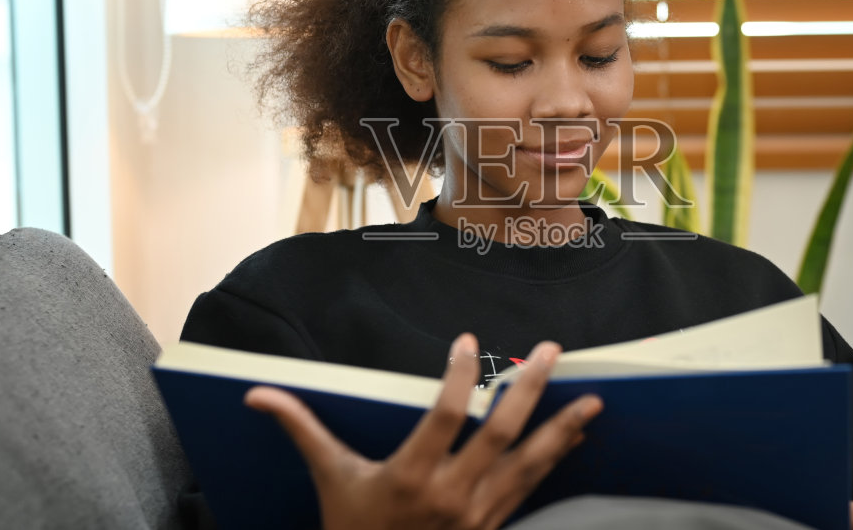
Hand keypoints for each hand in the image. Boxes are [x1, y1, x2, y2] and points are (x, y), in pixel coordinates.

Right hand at [245, 334, 602, 529]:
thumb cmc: (352, 528)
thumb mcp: (329, 478)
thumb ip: (302, 428)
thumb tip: (258, 395)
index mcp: (410, 477)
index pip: (445, 416)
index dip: (458, 377)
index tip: (468, 342)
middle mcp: (451, 496)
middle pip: (501, 433)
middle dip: (530, 390)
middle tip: (551, 351)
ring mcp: (478, 515)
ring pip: (528, 463)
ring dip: (562, 429)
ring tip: (593, 400)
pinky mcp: (492, 526)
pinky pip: (530, 487)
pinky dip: (554, 459)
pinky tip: (574, 436)